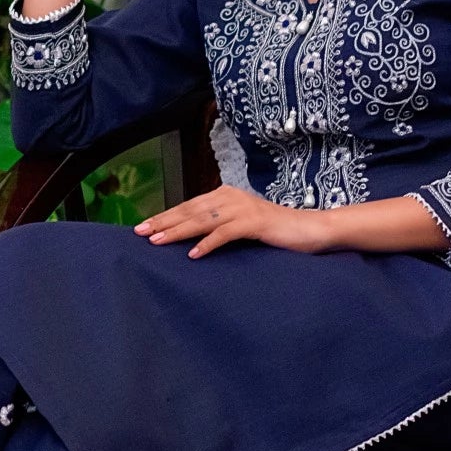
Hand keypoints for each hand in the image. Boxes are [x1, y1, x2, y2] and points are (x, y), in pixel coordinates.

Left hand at [132, 186, 327, 258]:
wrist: (310, 230)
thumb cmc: (274, 231)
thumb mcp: (241, 226)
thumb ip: (218, 225)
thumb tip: (190, 238)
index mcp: (225, 195)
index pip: (188, 206)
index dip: (165, 216)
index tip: (142, 227)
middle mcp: (231, 197)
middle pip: (190, 210)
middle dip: (163, 222)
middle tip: (140, 232)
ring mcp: (243, 208)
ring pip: (203, 220)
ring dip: (178, 231)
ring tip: (157, 241)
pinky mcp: (255, 222)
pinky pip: (226, 233)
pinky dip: (208, 243)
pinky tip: (193, 254)